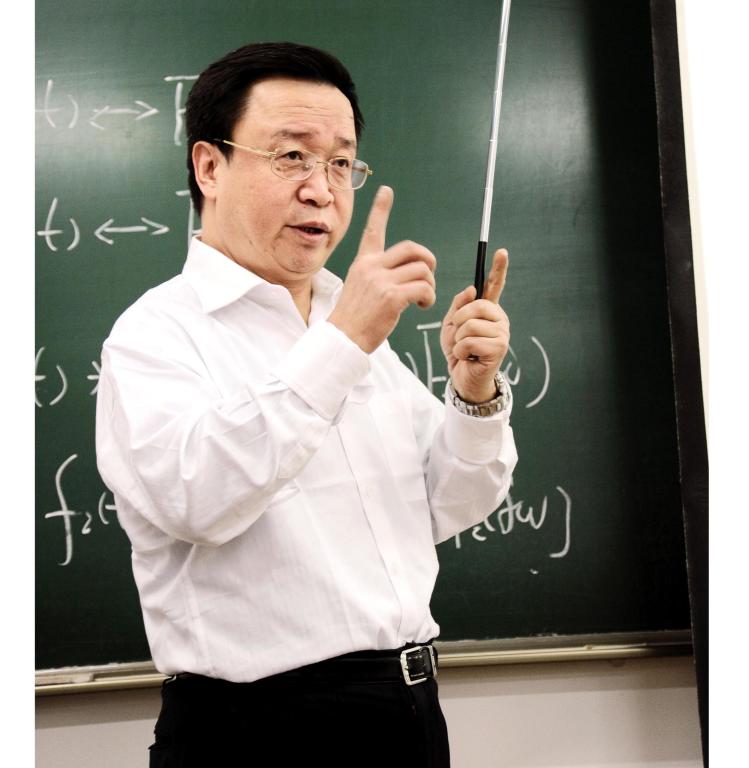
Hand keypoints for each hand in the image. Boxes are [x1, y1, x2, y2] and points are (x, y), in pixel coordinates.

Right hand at [328, 186, 435, 352]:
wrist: (342, 340)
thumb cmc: (354, 320)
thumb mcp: (359, 288)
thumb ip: (378, 275)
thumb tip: (405, 272)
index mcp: (363, 263)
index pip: (373, 231)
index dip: (381, 209)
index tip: (387, 191)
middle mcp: (371, 267)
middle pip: (412, 249)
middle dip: (428, 261)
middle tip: (427, 277)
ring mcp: (381, 281)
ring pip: (422, 270)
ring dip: (429, 286)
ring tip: (421, 300)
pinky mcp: (391, 297)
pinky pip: (423, 288)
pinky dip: (428, 298)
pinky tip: (420, 307)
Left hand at [440, 249, 509, 402]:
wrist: (461, 377)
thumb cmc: (458, 351)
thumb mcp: (451, 324)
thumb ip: (458, 306)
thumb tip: (472, 291)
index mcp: (487, 310)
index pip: (494, 285)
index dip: (499, 268)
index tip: (501, 251)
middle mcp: (499, 318)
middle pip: (476, 306)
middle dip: (459, 321)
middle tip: (459, 337)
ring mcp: (501, 333)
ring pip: (470, 325)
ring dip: (458, 339)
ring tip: (464, 349)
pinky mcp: (499, 348)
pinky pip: (470, 341)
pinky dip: (461, 351)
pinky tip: (467, 358)